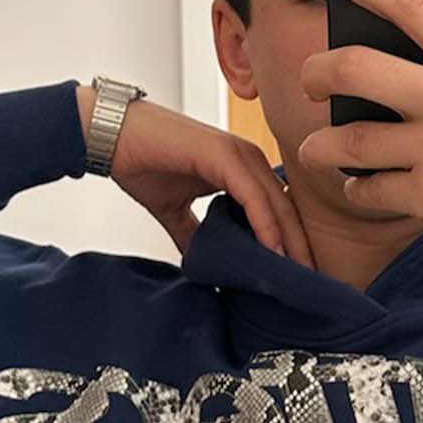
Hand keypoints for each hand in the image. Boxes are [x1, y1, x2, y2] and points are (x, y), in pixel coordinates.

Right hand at [78, 89, 315, 269]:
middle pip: (285, 209)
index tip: (297, 278)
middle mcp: (247, 159)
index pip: (276, 210)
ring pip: (275, 203)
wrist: (110, 137)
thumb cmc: (141, 164)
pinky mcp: (223, 154)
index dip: (290, 244)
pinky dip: (265, 223)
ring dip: (289, 241)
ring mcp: (237, 154)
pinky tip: (273, 250)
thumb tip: (204, 266)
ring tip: (298, 276)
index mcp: (240, 169)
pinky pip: (253, 194)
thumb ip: (193, 234)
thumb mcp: (174, 210)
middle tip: (311, 285)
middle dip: (299, 248)